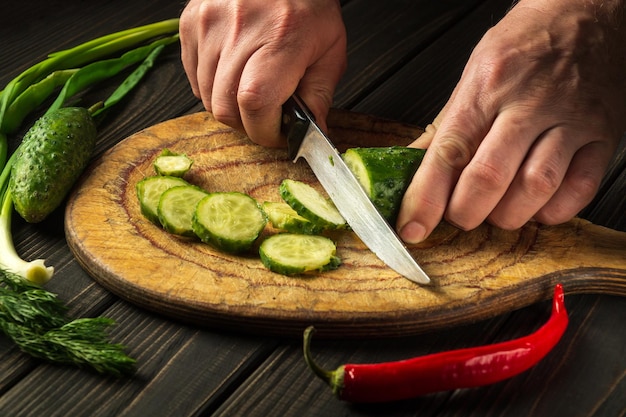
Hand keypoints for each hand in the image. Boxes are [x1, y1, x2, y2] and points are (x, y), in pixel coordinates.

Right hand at [179, 0, 346, 146]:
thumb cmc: (308, 6)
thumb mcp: (330, 50)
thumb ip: (320, 96)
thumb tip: (312, 136)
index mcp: (281, 37)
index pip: (256, 104)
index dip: (265, 131)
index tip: (278, 133)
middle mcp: (239, 29)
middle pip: (226, 109)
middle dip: (248, 125)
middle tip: (267, 116)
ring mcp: (209, 25)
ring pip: (207, 98)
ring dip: (230, 107)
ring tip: (252, 90)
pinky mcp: (190, 24)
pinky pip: (195, 79)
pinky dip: (213, 89)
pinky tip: (234, 75)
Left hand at [397, 0, 625, 242]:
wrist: (587, 11)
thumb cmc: (525, 44)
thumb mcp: (474, 75)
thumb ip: (444, 127)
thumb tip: (410, 167)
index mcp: (485, 88)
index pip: (448, 153)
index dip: (426, 199)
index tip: (412, 227)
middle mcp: (527, 103)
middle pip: (489, 177)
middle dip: (466, 213)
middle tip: (460, 216)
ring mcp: (570, 119)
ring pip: (536, 187)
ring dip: (509, 215)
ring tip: (497, 213)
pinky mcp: (602, 134)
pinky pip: (580, 188)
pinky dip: (554, 211)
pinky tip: (537, 207)